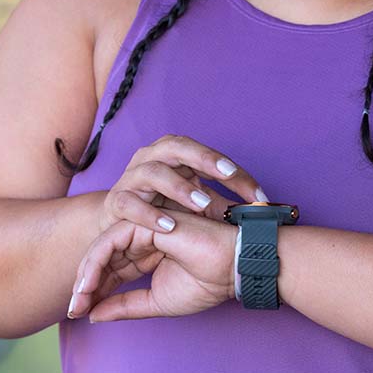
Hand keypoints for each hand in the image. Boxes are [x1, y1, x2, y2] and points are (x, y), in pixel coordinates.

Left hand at [68, 210, 236, 321]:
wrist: (233, 268)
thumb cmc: (206, 281)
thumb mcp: (156, 302)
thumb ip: (125, 306)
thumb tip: (92, 315)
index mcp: (145, 254)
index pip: (110, 271)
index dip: (92, 292)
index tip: (78, 314)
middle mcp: (141, 239)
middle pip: (101, 259)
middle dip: (84, 285)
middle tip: (73, 309)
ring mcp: (143, 228)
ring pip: (101, 248)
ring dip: (86, 275)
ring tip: (78, 299)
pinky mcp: (145, 223)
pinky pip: (111, 241)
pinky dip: (96, 262)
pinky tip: (88, 284)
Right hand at [98, 134, 265, 234]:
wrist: (114, 225)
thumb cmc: (160, 208)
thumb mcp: (193, 204)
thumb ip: (220, 205)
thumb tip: (257, 212)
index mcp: (173, 154)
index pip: (206, 154)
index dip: (233, 170)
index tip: (258, 194)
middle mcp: (151, 158)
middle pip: (177, 147)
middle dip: (204, 159)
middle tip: (227, 174)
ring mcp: (131, 178)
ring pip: (153, 172)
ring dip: (179, 187)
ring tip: (201, 204)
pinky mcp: (116, 202)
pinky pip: (129, 203)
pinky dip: (149, 214)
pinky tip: (169, 225)